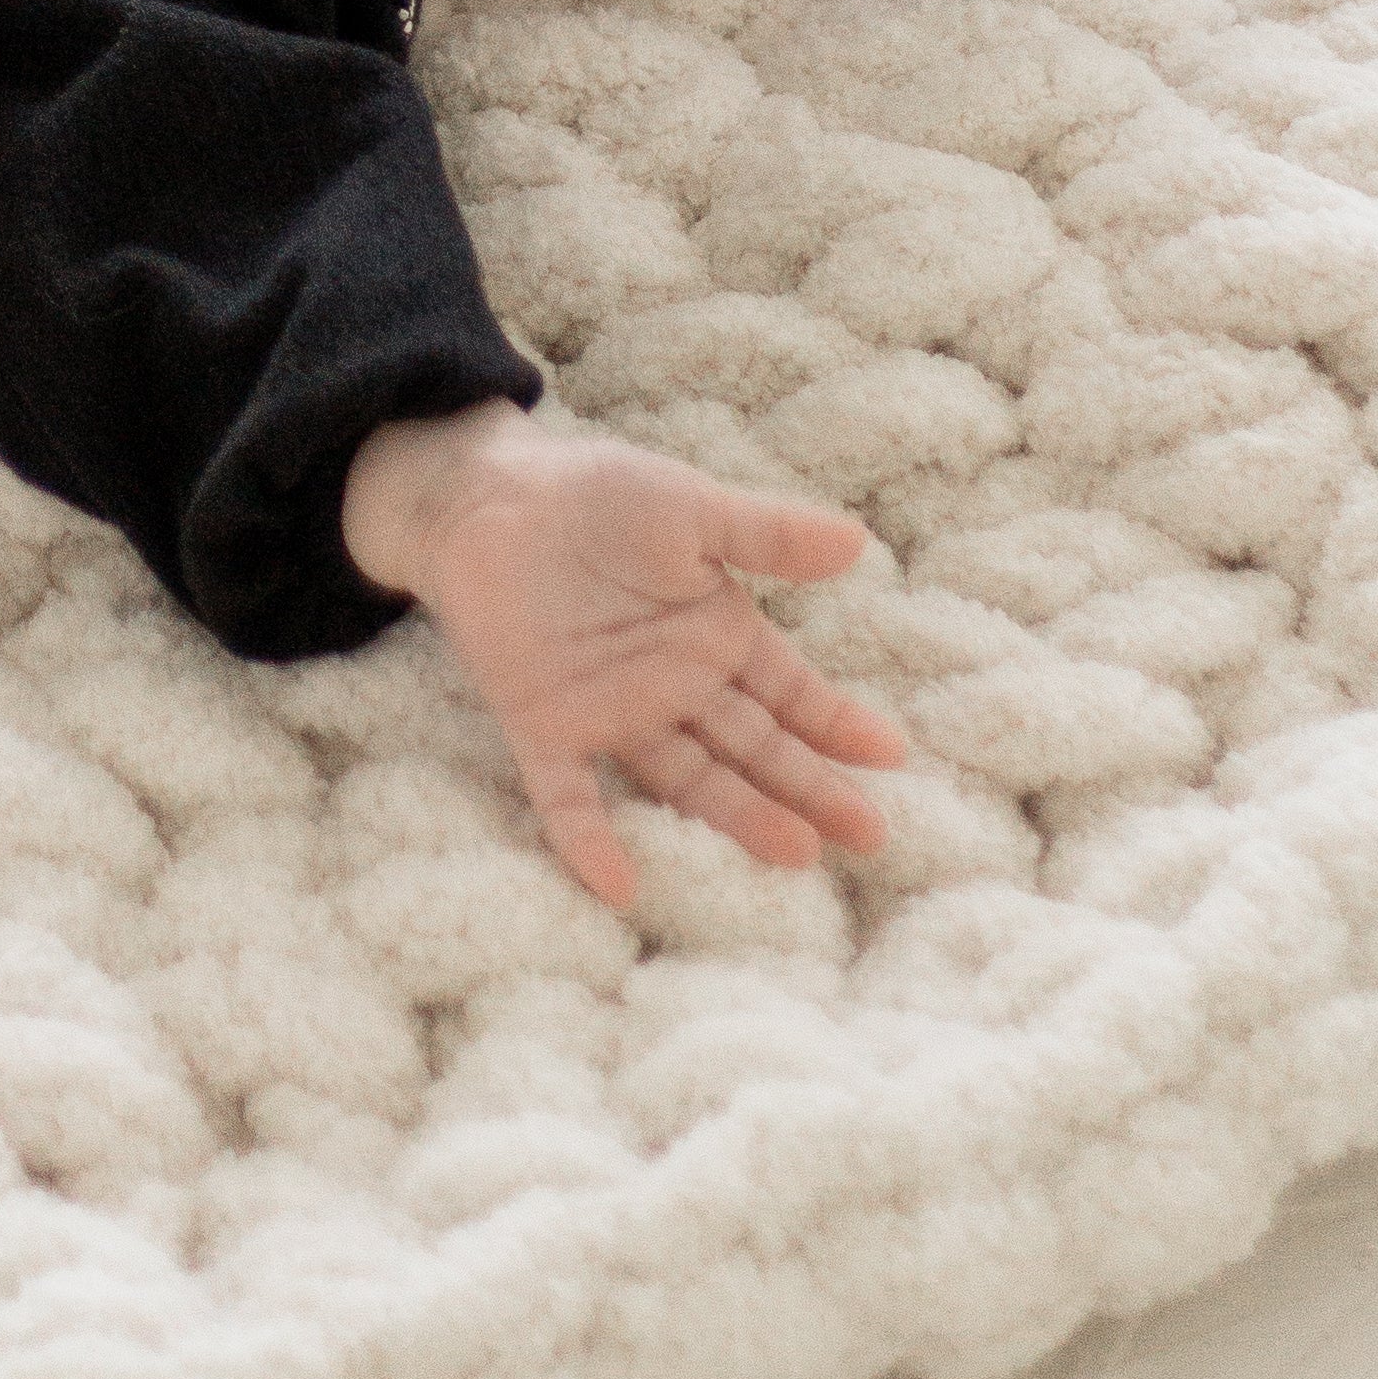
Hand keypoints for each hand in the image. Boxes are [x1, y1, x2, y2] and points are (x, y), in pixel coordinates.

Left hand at [339, 400, 906, 909]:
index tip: (890, 757)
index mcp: (712, 635)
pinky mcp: (545, 724)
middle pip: (752, 748)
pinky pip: (568, 794)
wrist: (487, 493)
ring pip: (685, 779)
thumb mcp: (690, 507)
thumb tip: (858, 542)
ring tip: (796, 851)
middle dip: (810, 788)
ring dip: (736, 816)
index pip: (787, 693)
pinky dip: (588, 838)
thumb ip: (766, 534)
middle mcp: (673, 687)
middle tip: (868, 835)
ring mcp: (612, 712)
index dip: (835, 724)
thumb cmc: (595, 495)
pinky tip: (618, 884)